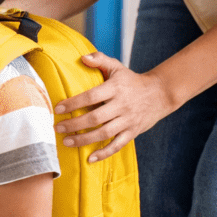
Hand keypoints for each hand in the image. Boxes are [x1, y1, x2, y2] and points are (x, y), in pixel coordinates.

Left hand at [54, 52, 170, 161]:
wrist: (159, 94)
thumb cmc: (131, 80)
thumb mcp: (117, 67)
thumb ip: (100, 59)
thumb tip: (82, 58)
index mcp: (115, 88)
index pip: (91, 96)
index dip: (74, 103)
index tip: (58, 109)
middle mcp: (121, 105)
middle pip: (95, 118)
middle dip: (74, 124)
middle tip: (57, 128)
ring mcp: (128, 120)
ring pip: (104, 133)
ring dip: (84, 140)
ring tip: (67, 142)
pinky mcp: (132, 132)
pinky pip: (117, 145)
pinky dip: (104, 153)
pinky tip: (89, 158)